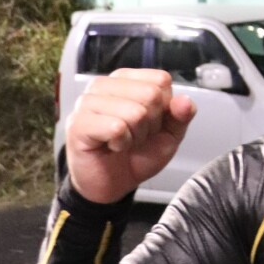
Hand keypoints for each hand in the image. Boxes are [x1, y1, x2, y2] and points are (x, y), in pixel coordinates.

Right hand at [65, 69, 195, 203]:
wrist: (112, 183)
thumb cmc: (136, 155)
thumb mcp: (168, 136)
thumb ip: (180, 117)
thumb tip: (185, 101)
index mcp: (127, 80)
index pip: (161, 80)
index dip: (164, 108)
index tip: (150, 124)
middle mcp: (104, 85)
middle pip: (150, 94)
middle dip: (151, 124)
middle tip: (135, 136)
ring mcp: (88, 102)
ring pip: (135, 112)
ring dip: (135, 136)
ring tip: (122, 142)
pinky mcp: (78, 123)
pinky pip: (116, 128)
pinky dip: (121, 143)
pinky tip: (111, 146)